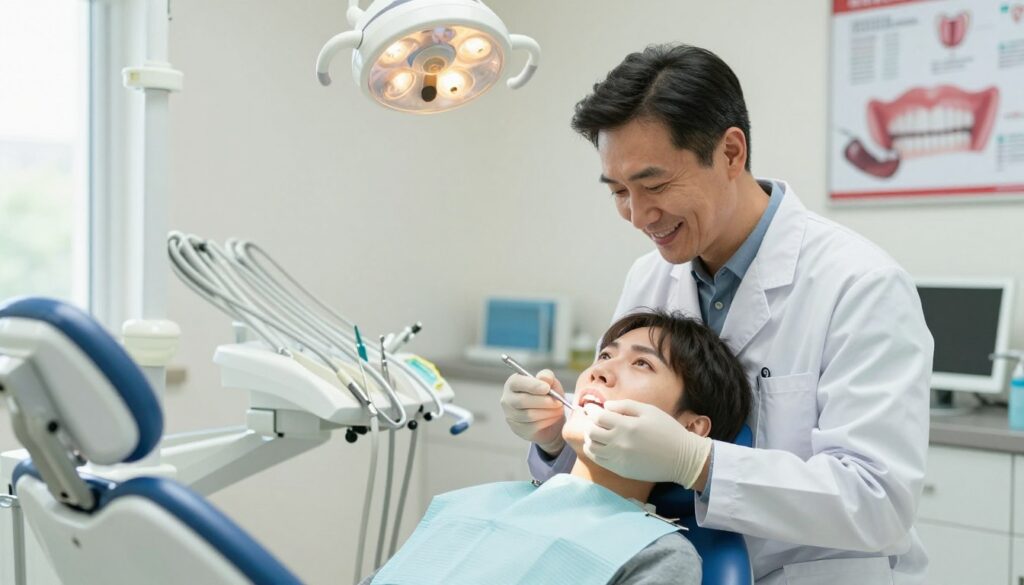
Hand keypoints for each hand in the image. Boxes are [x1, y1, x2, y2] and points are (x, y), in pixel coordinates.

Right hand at [500, 369, 567, 455]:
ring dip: (547, 412)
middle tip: (558, 402)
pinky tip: (553, 417)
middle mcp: (507, 399)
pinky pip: (532, 426)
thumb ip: (547, 377)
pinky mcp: (517, 429)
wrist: (549, 420)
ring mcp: (510, 416)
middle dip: (542, 401)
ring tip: (558, 409)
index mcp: (513, 384)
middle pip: (522, 401)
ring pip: (528, 415)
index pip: (516, 382)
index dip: (532, 385)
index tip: (547, 388)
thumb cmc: (547, 397)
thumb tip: (544, 377)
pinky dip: (546, 421)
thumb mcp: (551, 384)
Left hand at [582, 399, 711, 488]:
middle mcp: (619, 443)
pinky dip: (594, 451)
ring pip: (591, 447)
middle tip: (592, 419)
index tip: (589, 407)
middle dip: (589, 423)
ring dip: (590, 437)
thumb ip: (625, 406)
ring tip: (595, 432)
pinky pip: (599, 460)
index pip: (598, 417)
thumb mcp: (649, 411)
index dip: (591, 410)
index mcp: (627, 426)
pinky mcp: (621, 470)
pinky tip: (600, 445)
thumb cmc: (667, 430)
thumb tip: (606, 406)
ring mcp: (619, 459)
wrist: (682, 458)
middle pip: (591, 432)